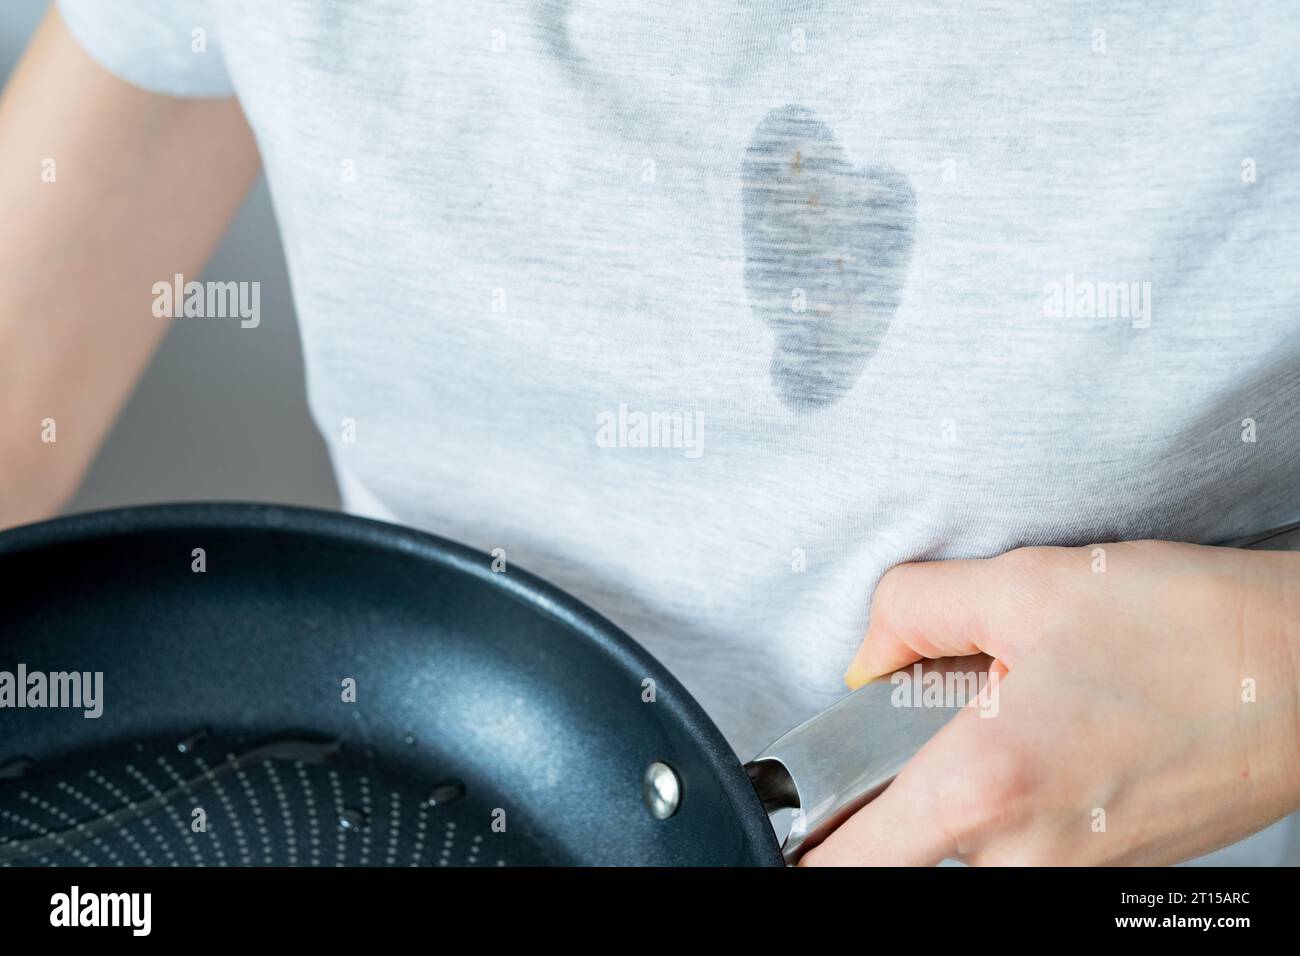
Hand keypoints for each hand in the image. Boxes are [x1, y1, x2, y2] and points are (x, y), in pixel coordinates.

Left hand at [801, 541, 1299, 865]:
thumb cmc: (1187, 631)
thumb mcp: (1023, 586)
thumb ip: (909, 613)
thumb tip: (864, 659)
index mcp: (985, 786)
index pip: (847, 863)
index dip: (803, 840)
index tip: (793, 814)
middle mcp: (1024, 854)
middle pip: (904, 844)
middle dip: (900, 779)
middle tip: (953, 705)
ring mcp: (1071, 877)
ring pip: (967, 842)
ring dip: (968, 783)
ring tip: (1031, 710)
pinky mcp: (1107, 875)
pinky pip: (1023, 844)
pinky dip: (1017, 796)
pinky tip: (1068, 734)